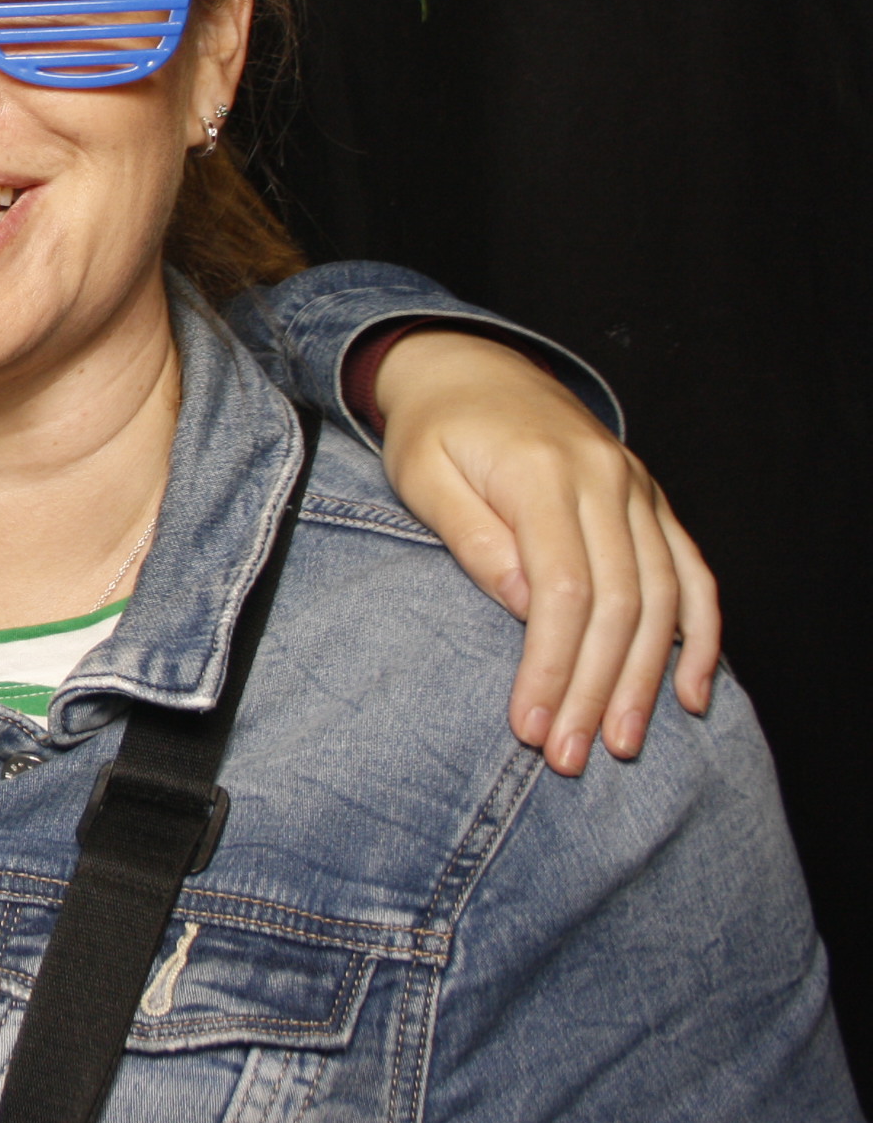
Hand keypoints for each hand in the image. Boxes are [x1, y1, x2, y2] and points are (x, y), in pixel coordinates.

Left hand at [376, 331, 718, 776]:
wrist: (469, 365)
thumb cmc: (433, 428)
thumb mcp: (423, 475)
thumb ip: (475, 539)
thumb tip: (525, 609)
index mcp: (544, 472)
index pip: (563, 589)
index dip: (550, 665)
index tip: (530, 725)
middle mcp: (606, 479)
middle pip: (618, 604)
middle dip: (595, 688)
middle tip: (572, 757)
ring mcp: (638, 489)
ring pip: (662, 597)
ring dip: (646, 678)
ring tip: (621, 741)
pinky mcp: (651, 501)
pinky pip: (692, 572)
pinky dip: (699, 634)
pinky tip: (690, 692)